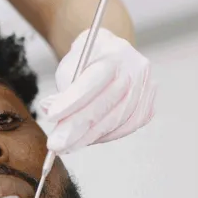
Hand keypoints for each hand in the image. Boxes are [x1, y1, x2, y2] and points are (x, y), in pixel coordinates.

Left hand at [38, 28, 156, 153]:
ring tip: (66, 145)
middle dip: (77, 128)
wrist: (108, 56)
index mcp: (114, 52)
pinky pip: (126, 127)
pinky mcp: (147, 105)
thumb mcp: (69, 66)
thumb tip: (50, 110)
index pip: (93, 80)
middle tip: (56, 144)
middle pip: (106, 104)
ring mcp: (145, 87)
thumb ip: (62, 89)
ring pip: (117, 120)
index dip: (72, 101)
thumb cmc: (86, 61)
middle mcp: (135, 68)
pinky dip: (105, 136)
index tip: (51, 117)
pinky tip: (87, 140)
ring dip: (88, 137)